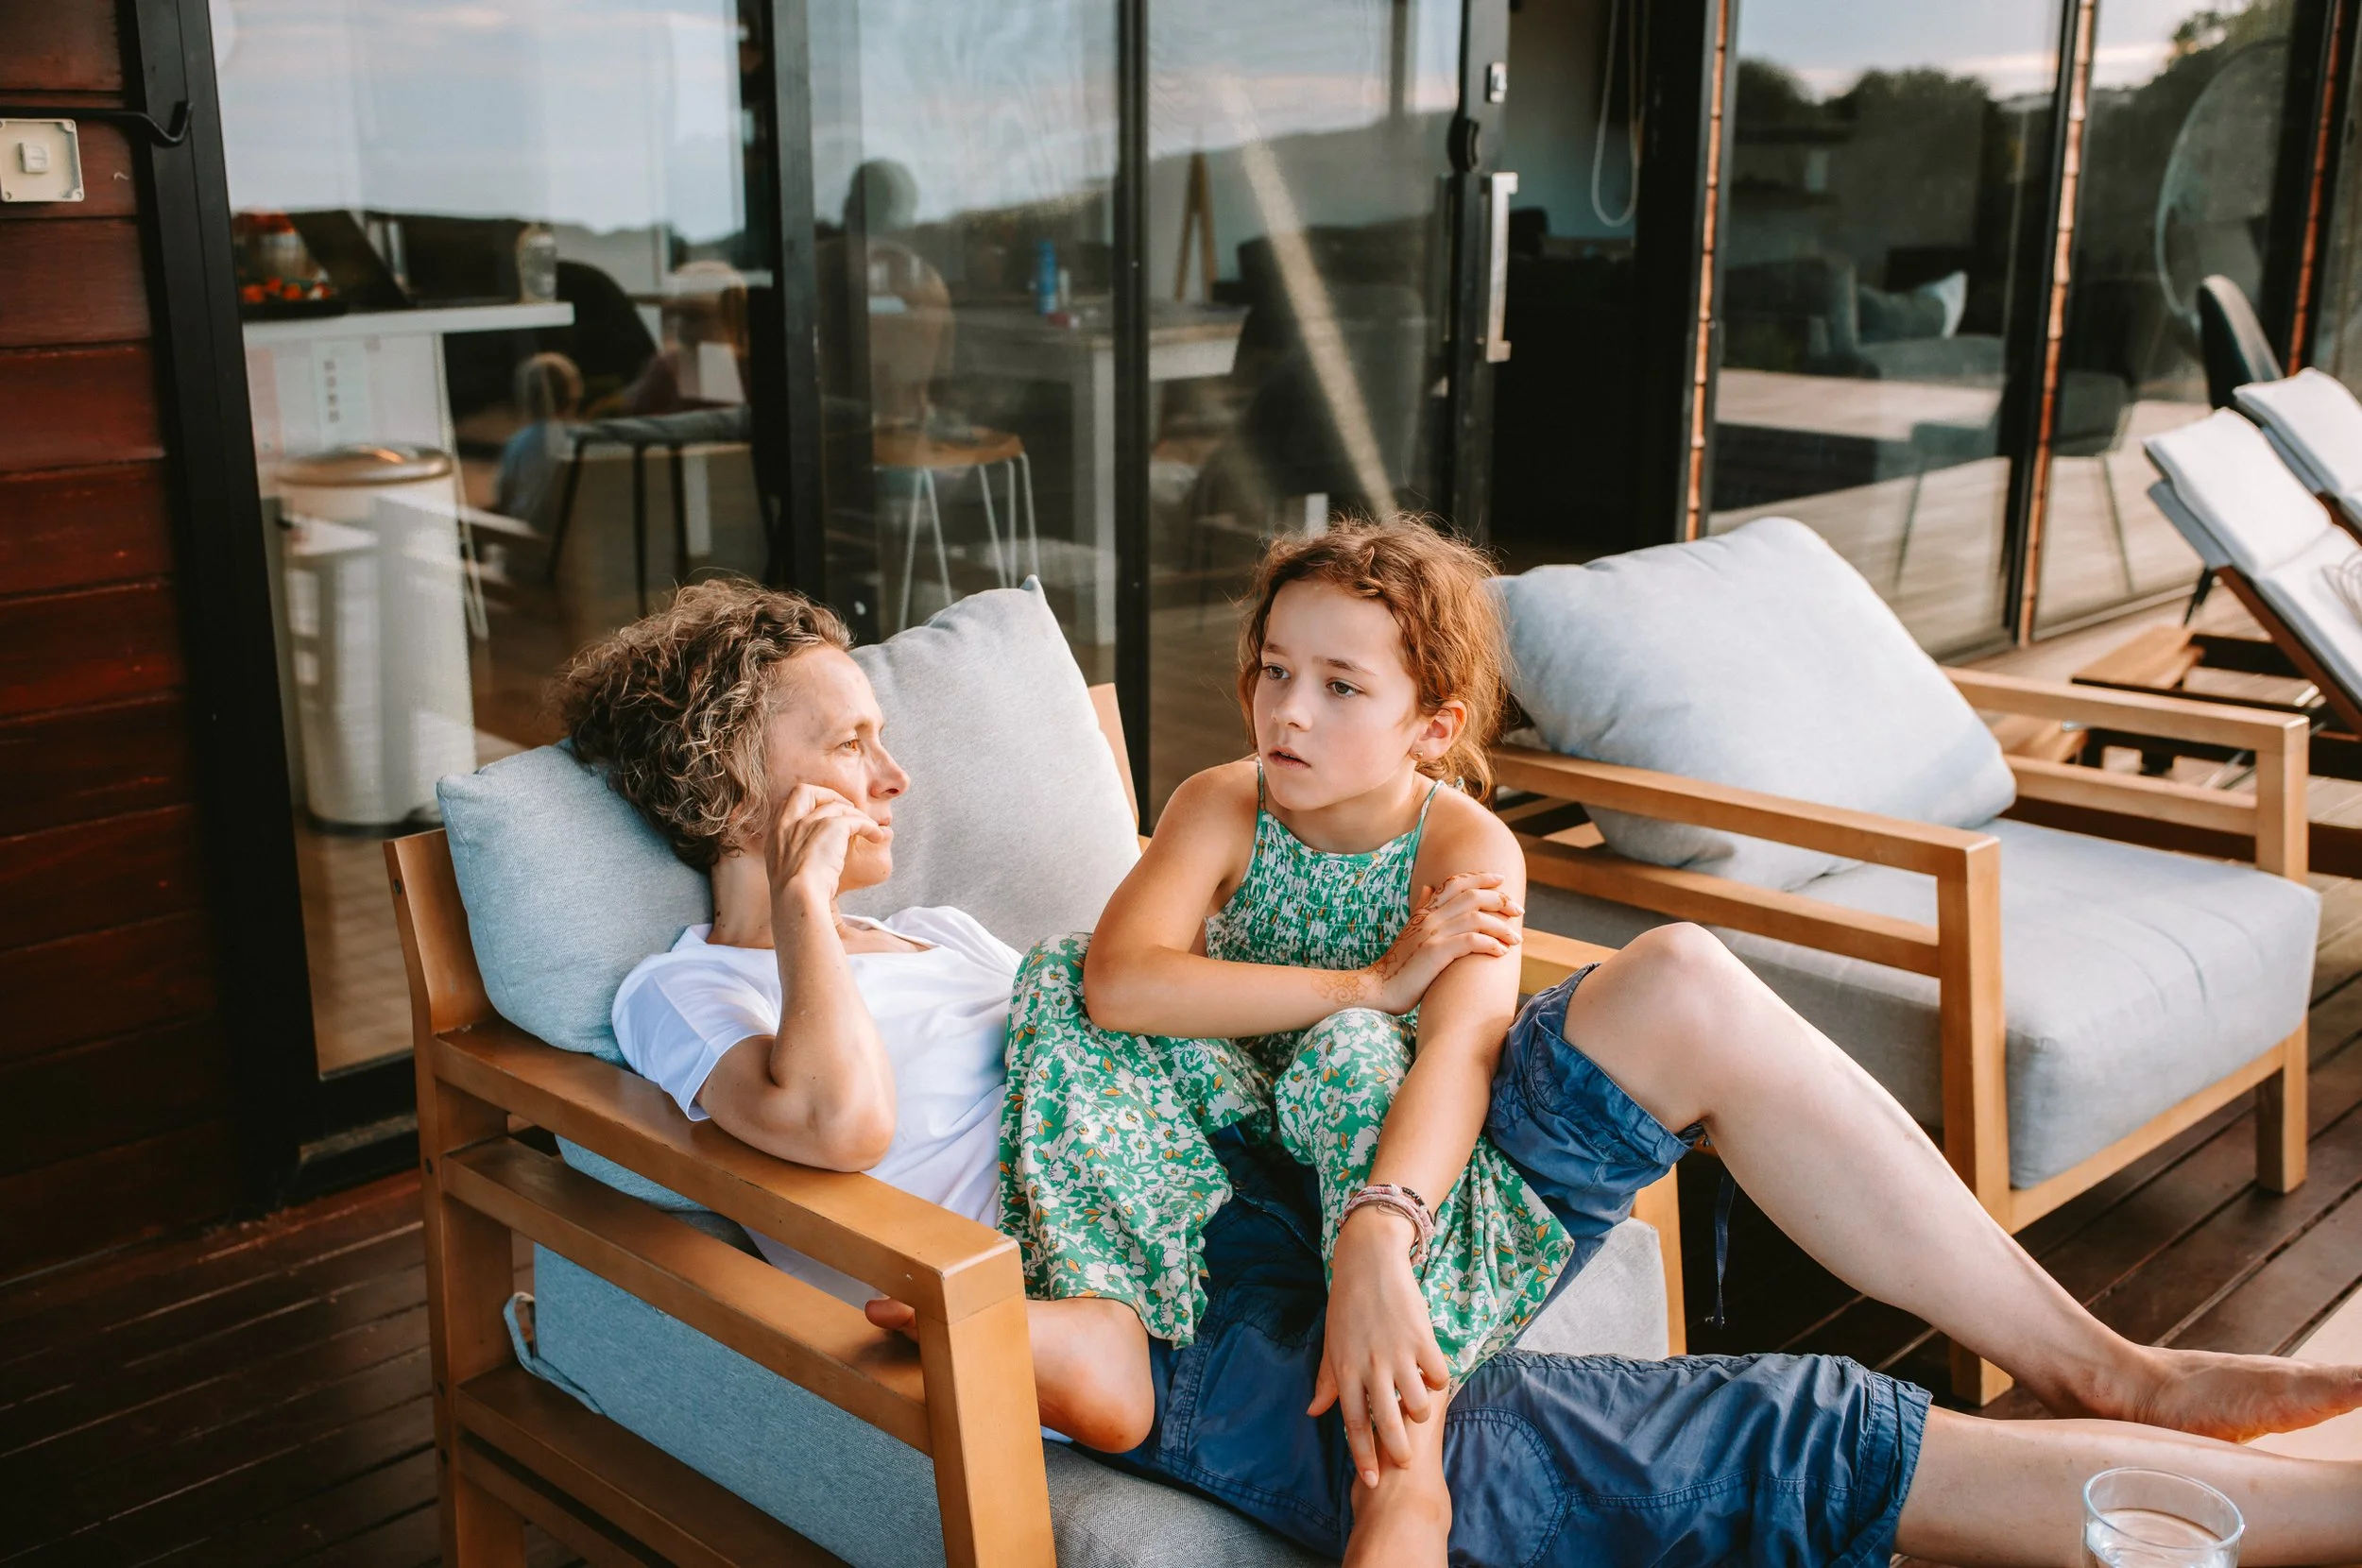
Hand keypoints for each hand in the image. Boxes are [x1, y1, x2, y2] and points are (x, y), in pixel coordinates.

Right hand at [763, 783, 888, 906]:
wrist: (797, 897)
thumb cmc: (793, 894)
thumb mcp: (783, 871)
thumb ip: (790, 859)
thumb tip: (804, 861)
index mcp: (775, 832)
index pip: (786, 803)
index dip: (807, 805)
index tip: (821, 814)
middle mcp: (789, 822)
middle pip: (805, 791)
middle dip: (827, 795)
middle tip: (845, 809)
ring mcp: (810, 822)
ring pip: (838, 807)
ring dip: (856, 815)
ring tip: (869, 827)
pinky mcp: (832, 827)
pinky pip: (856, 819)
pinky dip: (869, 826)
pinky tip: (876, 837)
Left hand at [1308, 1208, 1451, 1486]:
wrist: (1369, 1262)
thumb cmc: (1347, 1305)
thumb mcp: (1331, 1344)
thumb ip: (1327, 1381)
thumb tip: (1313, 1411)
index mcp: (1345, 1370)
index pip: (1352, 1423)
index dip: (1362, 1455)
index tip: (1370, 1479)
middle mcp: (1370, 1366)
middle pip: (1386, 1422)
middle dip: (1397, 1450)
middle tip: (1405, 1464)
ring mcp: (1397, 1353)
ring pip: (1417, 1403)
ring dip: (1420, 1413)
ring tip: (1419, 1411)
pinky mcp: (1421, 1338)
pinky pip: (1437, 1374)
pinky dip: (1437, 1381)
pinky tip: (1432, 1377)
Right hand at [1365, 873, 1521, 1013]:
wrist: (1378, 989)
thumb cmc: (1399, 965)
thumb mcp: (1410, 931)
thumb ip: (1422, 908)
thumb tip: (1429, 887)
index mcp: (1425, 912)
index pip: (1454, 882)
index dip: (1479, 877)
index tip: (1501, 879)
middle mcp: (1429, 918)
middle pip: (1471, 896)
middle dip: (1500, 900)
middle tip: (1518, 910)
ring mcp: (1431, 934)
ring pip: (1475, 918)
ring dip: (1501, 927)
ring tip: (1516, 939)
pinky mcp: (1434, 953)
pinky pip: (1470, 941)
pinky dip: (1490, 944)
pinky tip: (1500, 952)